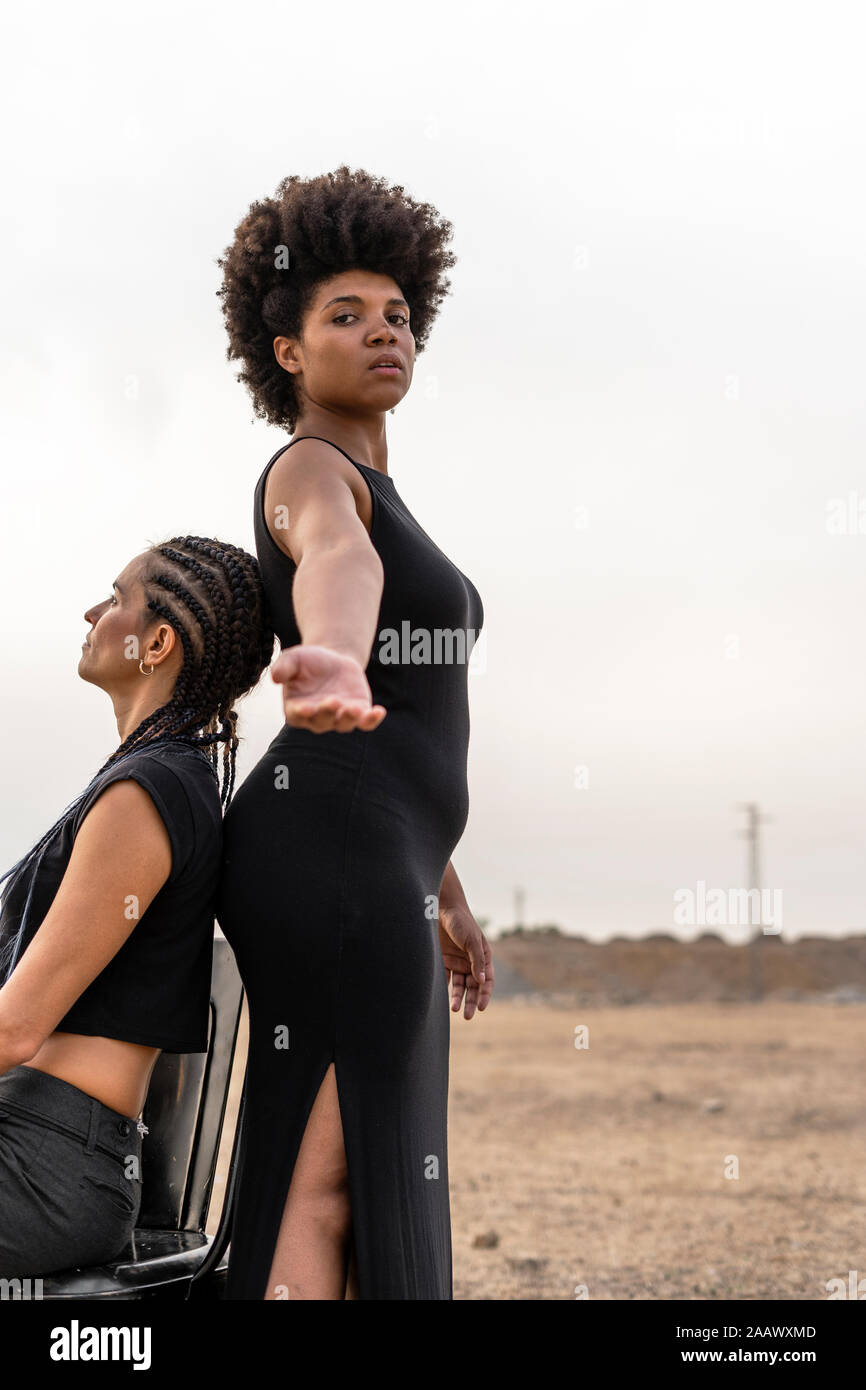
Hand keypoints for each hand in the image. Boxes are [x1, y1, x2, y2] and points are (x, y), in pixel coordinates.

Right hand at [271, 645, 386, 732]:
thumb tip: (274, 677)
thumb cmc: (308, 661)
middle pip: (322, 721)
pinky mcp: (358, 713)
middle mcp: (317, 718)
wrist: (333, 659)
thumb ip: (284, 667)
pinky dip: (372, 720)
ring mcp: (339, 718)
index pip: (297, 715)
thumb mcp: (293, 658)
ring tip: (356, 709)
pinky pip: (366, 723)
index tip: (306, 707)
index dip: (302, 713)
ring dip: (350, 718)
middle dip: (327, 713)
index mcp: (296, 709)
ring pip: (344, 724)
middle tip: (332, 701)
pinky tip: (379, 712)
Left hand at [438, 905, 492, 1018]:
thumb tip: (482, 982)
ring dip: (458, 998)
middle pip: (473, 987)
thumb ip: (477, 961)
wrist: (442, 909)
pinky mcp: (444, 961)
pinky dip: (445, 988)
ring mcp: (457, 962)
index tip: (480, 1007)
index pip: (486, 981)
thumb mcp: (472, 941)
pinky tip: (442, 997)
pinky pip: (446, 978)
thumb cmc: (462, 923)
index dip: (484, 995)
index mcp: (483, 958)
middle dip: (471, 1001)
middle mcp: (471, 962)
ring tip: (454, 1009)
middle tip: (467, 1016)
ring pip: (459, 986)